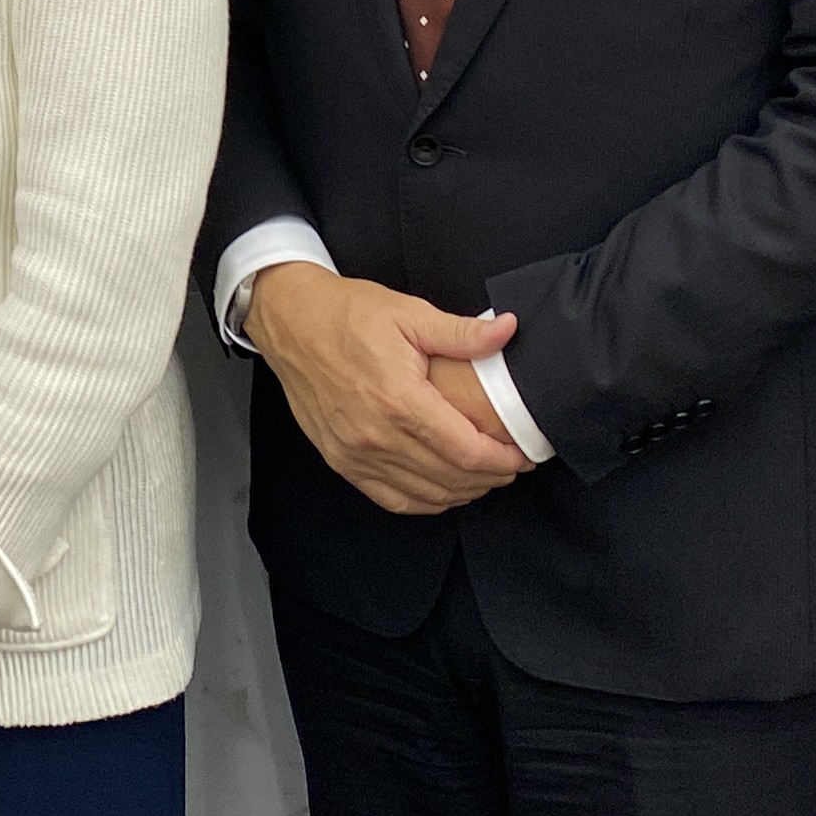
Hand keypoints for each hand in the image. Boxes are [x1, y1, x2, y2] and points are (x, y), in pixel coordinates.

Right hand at [245, 262, 530, 514]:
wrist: (291, 323)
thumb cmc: (348, 315)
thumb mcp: (409, 314)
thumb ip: (462, 332)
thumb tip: (507, 330)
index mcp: (399, 400)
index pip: (466, 451)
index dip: (503, 460)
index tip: (523, 454)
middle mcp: (376, 436)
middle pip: (451, 478)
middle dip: (491, 477)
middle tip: (512, 464)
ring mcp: (356, 454)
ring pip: (425, 495)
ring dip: (463, 492)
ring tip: (485, 475)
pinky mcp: (341, 461)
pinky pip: (392, 499)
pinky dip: (426, 501)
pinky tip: (445, 488)